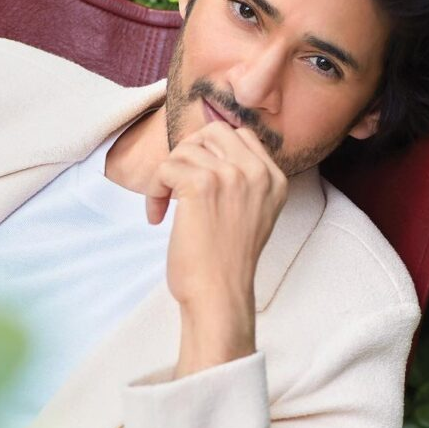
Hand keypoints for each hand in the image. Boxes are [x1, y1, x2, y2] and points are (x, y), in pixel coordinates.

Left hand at [145, 121, 288, 372]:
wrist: (219, 295)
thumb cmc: (226, 264)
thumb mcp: (251, 215)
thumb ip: (241, 183)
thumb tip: (204, 153)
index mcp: (274, 179)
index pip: (241, 136)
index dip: (209, 151)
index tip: (195, 181)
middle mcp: (258, 172)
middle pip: (212, 132)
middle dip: (187, 154)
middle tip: (176, 185)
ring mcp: (231, 176)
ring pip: (183, 150)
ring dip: (166, 177)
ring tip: (165, 208)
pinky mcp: (201, 185)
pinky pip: (165, 168)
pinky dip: (154, 191)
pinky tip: (158, 217)